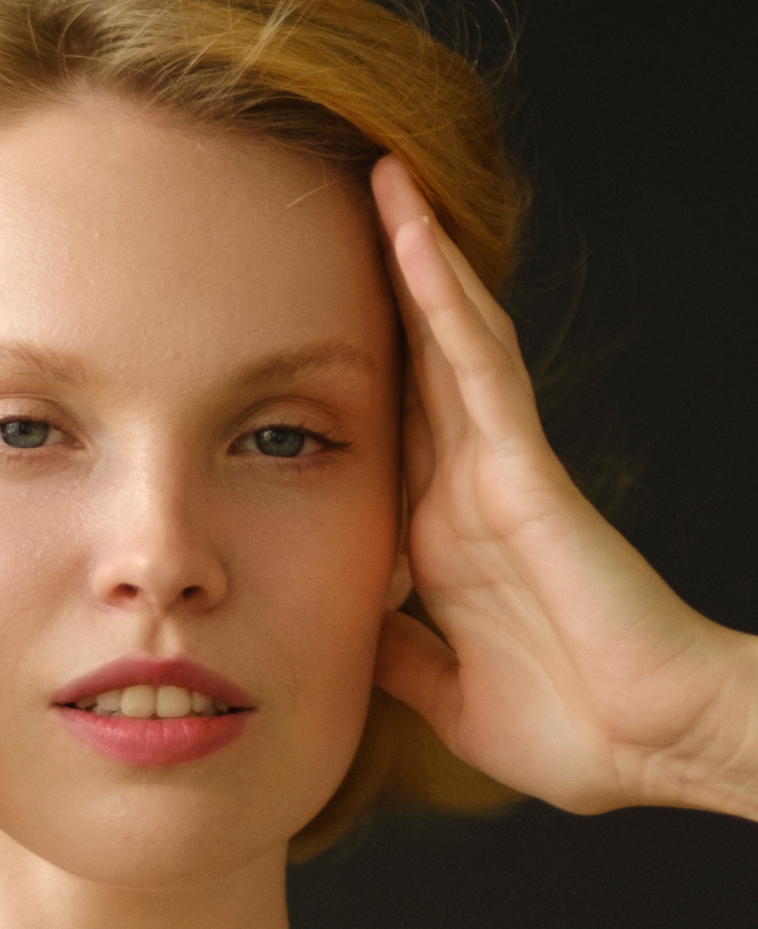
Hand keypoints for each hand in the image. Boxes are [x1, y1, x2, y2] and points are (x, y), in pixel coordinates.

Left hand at [369, 155, 757, 818]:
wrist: (645, 749)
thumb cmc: (568, 729)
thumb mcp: (443, 694)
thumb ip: (396, 653)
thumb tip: (350, 628)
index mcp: (440, 545)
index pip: (386, 438)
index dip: (345, 380)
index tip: (282, 333)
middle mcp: (465, 494)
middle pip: (413, 369)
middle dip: (375, 294)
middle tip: (324, 216)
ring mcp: (498, 474)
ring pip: (448, 342)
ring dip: (413, 259)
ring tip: (376, 178)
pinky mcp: (526, 472)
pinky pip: (479, 367)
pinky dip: (444, 300)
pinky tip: (411, 235)